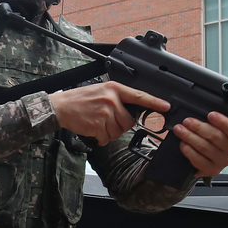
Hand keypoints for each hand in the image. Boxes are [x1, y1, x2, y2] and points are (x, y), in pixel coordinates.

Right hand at [49, 82, 170, 146]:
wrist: (61, 106)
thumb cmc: (80, 99)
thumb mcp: (101, 91)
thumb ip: (117, 98)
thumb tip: (131, 112)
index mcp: (114, 89)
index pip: (139, 96)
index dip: (155, 102)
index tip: (167, 106)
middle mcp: (112, 99)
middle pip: (129, 121)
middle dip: (120, 125)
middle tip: (107, 120)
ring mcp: (105, 112)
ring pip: (118, 131)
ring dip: (109, 133)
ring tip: (98, 124)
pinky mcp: (98, 125)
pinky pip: (107, 138)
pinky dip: (101, 139)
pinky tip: (93, 131)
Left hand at [171, 112, 227, 176]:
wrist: (205, 161)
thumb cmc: (210, 141)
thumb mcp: (215, 128)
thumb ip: (212, 121)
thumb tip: (199, 112)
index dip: (222, 121)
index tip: (210, 114)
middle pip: (216, 136)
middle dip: (198, 127)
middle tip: (187, 121)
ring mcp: (222, 162)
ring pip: (205, 147)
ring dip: (190, 137)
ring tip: (180, 130)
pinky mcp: (211, 170)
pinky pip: (199, 160)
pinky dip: (189, 151)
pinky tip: (183, 145)